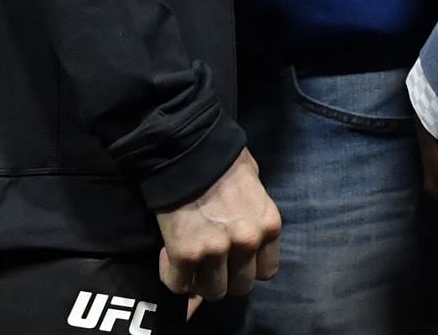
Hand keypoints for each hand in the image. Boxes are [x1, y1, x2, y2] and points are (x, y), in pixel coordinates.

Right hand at [155, 148, 280, 304]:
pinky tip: (169, 257)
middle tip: (209, 263)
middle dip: (224, 277)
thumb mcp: (254, 183)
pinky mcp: (186, 254)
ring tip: (189, 262)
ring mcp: (217, 251)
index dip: (247, 268)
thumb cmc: (222, 157)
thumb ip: (254, 213)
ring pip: (212, 292)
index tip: (234, 260)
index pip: (267, 272)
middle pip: (240, 287)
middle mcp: (248, 242)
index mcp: (269, 225)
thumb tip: (247, 231)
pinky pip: (179, 284)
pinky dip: (172, 275)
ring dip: (199, 281)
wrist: (186, 146)